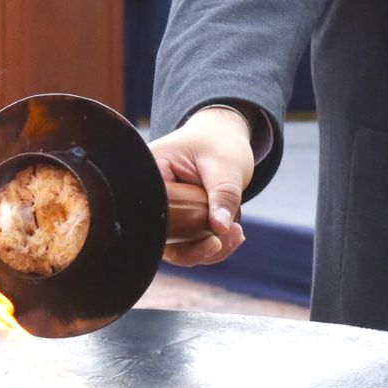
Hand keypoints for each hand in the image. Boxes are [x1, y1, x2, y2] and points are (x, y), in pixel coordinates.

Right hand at [149, 106, 253, 267]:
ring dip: (208, 250)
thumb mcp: (225, 165)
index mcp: (150, 172)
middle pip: (161, 238)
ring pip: (176, 248)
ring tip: (238, 234)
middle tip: (233, 236)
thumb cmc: (219, 144)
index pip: (152, 213)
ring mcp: (161, 211)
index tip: (214, 240)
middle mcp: (149, 195)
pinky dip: (210, 247)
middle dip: (197, 248)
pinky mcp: (174, 222)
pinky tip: (234, 235)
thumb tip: (220, 229)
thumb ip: (223, 194)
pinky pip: (187, 245)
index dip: (178, 235)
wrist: (222, 137)